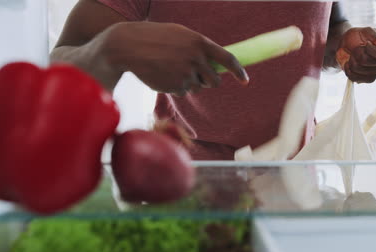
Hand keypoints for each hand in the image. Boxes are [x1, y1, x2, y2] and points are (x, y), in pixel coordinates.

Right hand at [96, 22, 248, 95]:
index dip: (239, 71)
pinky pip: (183, 92)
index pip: (228, 59)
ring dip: (188, 82)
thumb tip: (219, 64)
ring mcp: (186, 74)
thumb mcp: (181, 35)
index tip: (245, 80)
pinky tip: (163, 74)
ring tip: (170, 68)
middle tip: (196, 75)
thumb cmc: (157, 38)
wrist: (129, 46)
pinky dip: (175, 86)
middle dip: (208, 81)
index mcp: (200, 42)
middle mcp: (196, 58)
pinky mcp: (176, 86)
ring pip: (197, 87)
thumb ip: (200, 47)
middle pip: (215, 81)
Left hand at [336, 27, 375, 82]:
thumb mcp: (365, 31)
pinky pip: (355, 77)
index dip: (370, 49)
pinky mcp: (368, 79)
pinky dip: (348, 70)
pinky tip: (349, 64)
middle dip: (357, 53)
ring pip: (359, 68)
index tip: (365, 43)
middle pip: (368, 62)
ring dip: (351, 60)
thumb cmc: (358, 36)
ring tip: (352, 55)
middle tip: (356, 48)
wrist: (346, 45)